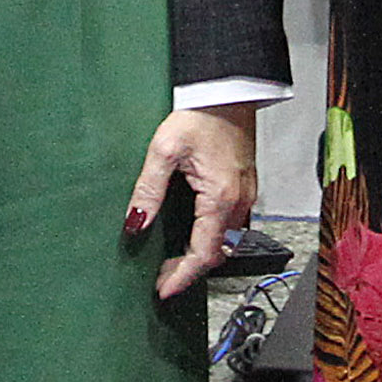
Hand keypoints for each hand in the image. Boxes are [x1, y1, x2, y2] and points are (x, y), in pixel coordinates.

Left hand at [125, 107, 258, 301]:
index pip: (203, 253)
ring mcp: (246, 195)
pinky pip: (230, 225)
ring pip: (225, 241)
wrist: (227, 91)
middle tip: (163, 278)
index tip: (164, 290)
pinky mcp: (245, 187)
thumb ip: (148, 190)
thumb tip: (135, 222)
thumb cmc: (201, 114)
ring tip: (174, 261)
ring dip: (201, 255)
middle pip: (216, 253)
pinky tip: (193, 234)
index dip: (183, 276)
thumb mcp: (164, 150)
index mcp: (220, 197)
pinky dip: (211, 238)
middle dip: (189, 270)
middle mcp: (239, 201)